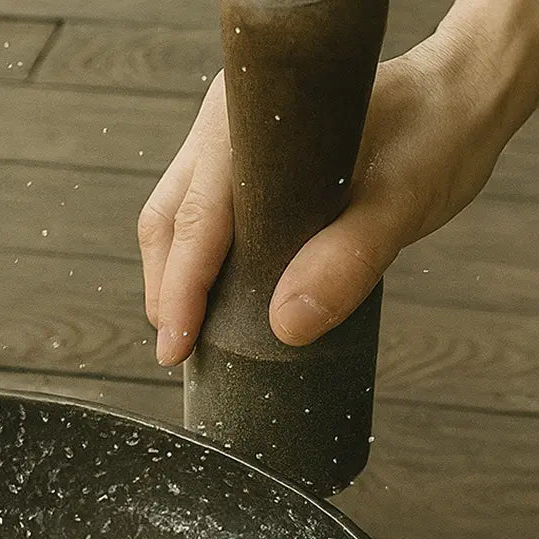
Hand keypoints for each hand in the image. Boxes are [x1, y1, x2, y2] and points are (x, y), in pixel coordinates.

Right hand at [141, 0, 538, 365]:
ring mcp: (228, 142)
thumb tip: (286, 325)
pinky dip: (194, 262)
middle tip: (179, 351)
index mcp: (256, 122)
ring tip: (191, 332)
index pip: (197, 215)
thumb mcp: (404, 199)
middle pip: (168, 219)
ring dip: (175, 279)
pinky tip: (211, 299)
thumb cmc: (435, 133)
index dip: (179, 287)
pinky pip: (196, 215)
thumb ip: (349, 258)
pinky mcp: (239, 164)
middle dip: (167, 291)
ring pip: (173, 219)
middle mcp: (229, 124)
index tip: (177, 344)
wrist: (456, 102)